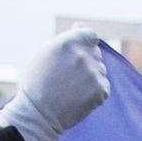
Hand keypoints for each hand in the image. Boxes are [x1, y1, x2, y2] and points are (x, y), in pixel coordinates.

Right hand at [0, 26, 109, 140]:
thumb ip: (66, 39)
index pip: (90, 35)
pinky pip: (104, 85)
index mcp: (67, 42)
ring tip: (72, 88)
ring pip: (100, 69)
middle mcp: (82, 56)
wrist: (39, 115)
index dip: (85, 44)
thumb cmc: (38, 83)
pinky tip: (79, 97)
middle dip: (86, 61)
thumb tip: (81, 26)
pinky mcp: (101, 90)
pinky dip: (95, 91)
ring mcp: (93, 73)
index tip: (77, 54)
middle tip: (68, 76)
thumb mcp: (46, 54)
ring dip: (91, 76)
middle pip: (95, 52)